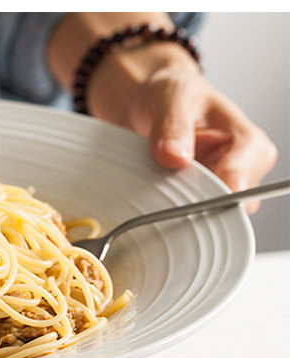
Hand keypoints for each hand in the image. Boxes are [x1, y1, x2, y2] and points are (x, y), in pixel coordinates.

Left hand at [87, 43, 277, 211]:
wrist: (156, 103)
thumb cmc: (174, 94)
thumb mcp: (171, 97)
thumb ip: (173, 125)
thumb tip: (175, 157)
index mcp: (248, 144)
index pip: (239, 183)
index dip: (212, 195)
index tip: (187, 199)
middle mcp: (242, 170)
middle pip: (225, 209)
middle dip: (192, 206)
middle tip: (160, 194)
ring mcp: (219, 187)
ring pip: (206, 218)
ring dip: (178, 209)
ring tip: (155, 187)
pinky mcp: (199, 198)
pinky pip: (187, 217)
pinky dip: (169, 212)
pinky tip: (154, 196)